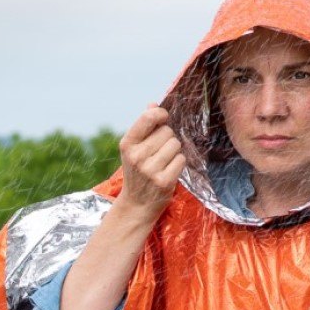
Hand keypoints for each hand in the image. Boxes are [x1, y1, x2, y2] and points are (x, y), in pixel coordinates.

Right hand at [115, 104, 186, 220]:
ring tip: (164, 161)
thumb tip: (153, 104)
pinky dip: (178, 163)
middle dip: (167, 138)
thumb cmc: (137, 172)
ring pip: (175, 144)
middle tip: (160, 151)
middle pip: (167, 131)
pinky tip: (169, 170)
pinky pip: (181, 159)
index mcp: (127, 144)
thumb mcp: (134, 149)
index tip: (163, 117)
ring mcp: (150, 170)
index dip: (160, 114)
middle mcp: (137, 156)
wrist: (136, 205)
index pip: (148, 118)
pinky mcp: (164, 181)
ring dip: (174, 151)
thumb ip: (144, 126)